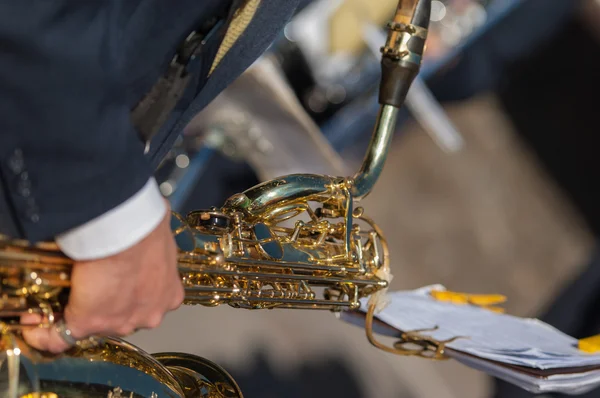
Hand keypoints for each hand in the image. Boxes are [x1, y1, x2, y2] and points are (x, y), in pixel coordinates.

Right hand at [21, 202, 183, 352]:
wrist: (126, 232)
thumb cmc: (145, 228)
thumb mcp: (156, 240)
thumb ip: (150, 251)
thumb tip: (139, 238)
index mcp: (168, 294)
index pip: (145, 302)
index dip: (128, 294)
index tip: (114, 283)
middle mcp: (149, 315)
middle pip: (124, 315)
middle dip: (108, 303)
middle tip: (90, 285)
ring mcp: (118, 322)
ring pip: (97, 324)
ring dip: (79, 311)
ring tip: (62, 296)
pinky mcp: (88, 322)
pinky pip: (62, 336)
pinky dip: (46, 334)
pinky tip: (35, 328)